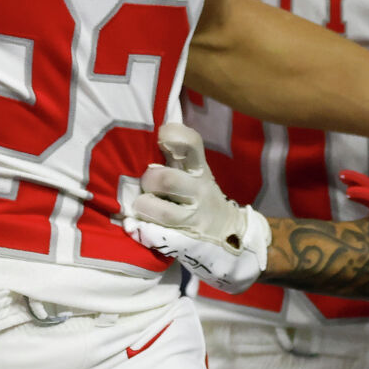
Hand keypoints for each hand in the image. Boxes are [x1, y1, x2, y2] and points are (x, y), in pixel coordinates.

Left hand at [121, 123, 269, 294]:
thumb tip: (158, 127)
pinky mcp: (185, 242)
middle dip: (149, 180)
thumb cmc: (201, 198)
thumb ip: (177, 156)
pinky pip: (159, 236)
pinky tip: (137, 227)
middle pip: (168, 179)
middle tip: (146, 185)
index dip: (174, 136)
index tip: (161, 136)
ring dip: (145, 207)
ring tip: (141, 207)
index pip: (192, 144)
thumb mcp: (196, 174)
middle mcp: (199, 192)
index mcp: (200, 171)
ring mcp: (194, 218)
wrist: (231, 237)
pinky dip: (144, 230)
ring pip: (163, 212)